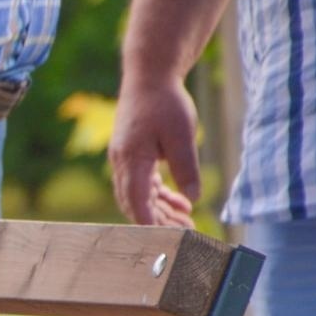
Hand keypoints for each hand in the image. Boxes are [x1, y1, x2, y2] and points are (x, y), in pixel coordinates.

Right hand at [108, 79, 201, 225]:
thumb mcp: (182, 135)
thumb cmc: (165, 102)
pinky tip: (181, 201)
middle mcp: (122, 163)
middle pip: (135, 203)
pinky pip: (142, 183)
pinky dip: (159, 195)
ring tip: (186, 221)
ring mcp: (125, 159)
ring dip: (161, 209)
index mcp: (130, 158)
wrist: (149, 77)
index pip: (136, 200)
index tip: (166, 238)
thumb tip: (193, 198)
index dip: (150, 221)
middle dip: (159, 220)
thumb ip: (186, 169)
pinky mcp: (132, 155)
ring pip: (139, 195)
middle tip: (187, 231)